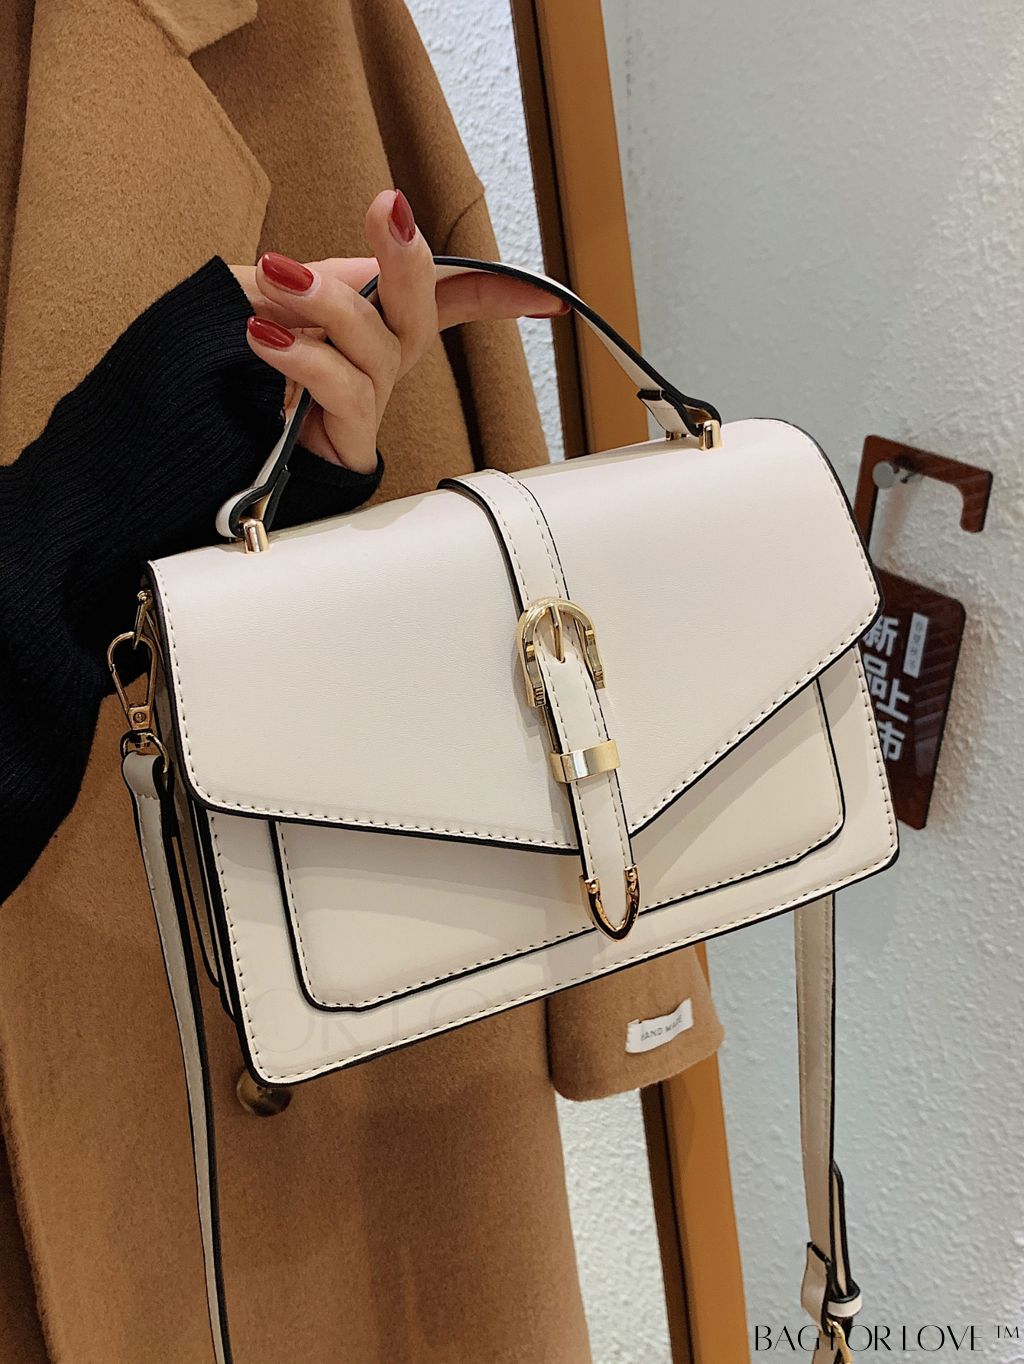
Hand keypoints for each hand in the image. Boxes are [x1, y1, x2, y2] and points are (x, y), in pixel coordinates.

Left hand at [231, 190, 567, 473]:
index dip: (498, 291)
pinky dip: (303, 354)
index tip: (546, 295)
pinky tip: (261, 336)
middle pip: (422, 305)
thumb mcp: (263, 302)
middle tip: (387, 208)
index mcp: (376, 320)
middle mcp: (385, 357)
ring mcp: (371, 394)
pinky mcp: (349, 432)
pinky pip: (343, 385)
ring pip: (375, 338)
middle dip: (408, 255)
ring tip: (276, 277)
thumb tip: (290, 271)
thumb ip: (287, 278)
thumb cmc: (246, 371)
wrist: (220, 440)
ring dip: (327, 300)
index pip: (449, 296)